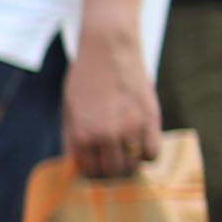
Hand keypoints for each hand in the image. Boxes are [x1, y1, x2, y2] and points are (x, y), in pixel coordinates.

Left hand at [64, 22, 159, 177]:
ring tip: (125, 154)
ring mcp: (130, 128)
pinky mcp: (150, 119)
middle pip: (112, 172)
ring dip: (128, 164)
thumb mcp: (69, 108)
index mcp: (81, 133)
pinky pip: (153, 154)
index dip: (91, 172)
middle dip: (110, 171)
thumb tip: (74, 165)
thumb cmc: (85, 78)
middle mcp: (106, 135)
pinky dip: (147, 155)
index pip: (89, 171)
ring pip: (133, 166)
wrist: (109, 49)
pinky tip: (140, 145)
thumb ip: (71, 138)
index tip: (95, 167)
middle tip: (110, 162)